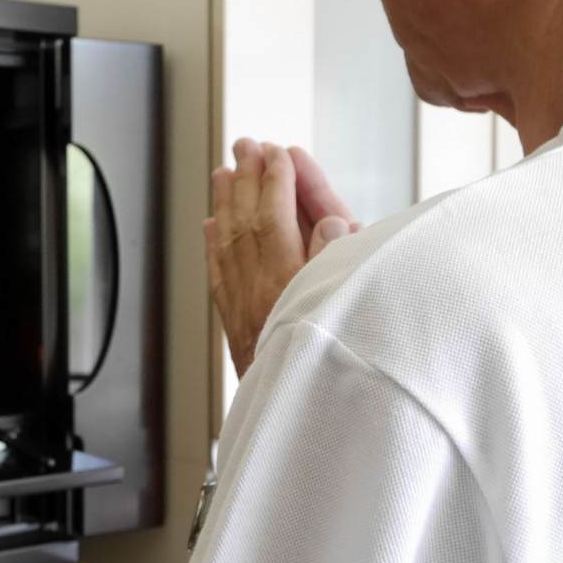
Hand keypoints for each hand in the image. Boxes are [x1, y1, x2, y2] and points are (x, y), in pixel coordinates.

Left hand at [204, 140, 356, 378]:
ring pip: (228, 244)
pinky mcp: (236, 325)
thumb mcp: (352, 304)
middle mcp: (260, 290)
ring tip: (222, 172)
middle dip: (247, 180)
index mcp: (289, 281)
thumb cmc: (334, 361)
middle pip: (247, 222)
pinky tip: (211, 226)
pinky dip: (214, 247)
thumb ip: (341, 260)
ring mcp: (243, 307)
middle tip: (245, 145)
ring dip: (226, 204)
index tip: (279, 152)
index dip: (279, 181)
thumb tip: (331, 221)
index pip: (277, 216)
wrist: (303, 417)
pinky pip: (219, 275)